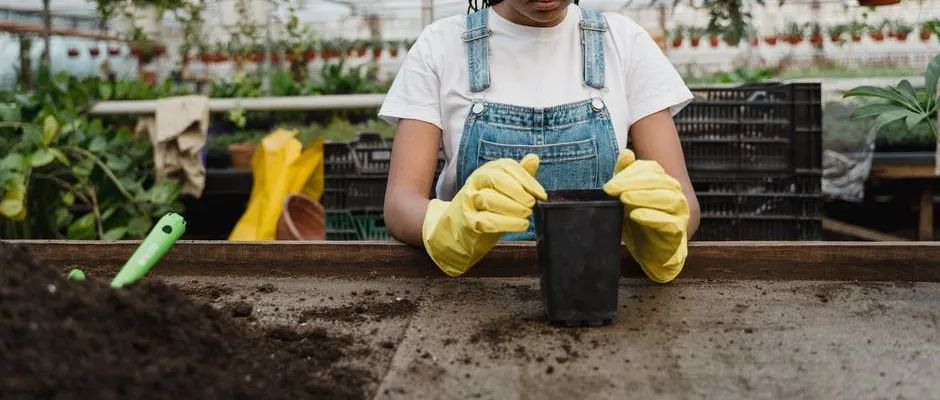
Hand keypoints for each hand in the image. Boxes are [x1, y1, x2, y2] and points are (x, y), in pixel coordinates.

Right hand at [423, 154, 546, 276]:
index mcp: (486, 171)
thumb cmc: (485, 208)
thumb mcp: (503, 189)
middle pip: (496, 179)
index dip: (526, 179)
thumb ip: (519, 175)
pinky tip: (520, 225)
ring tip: (527, 215)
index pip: (507, 167)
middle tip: (532, 204)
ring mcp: (469, 201)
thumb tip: (534, 158)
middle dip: (518, 191)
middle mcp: (476, 182)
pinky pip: (485, 220)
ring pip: (489, 199)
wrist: (456, 230)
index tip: (541, 194)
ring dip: (512, 208)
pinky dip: (506, 223)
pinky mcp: (467, 221)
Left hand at [603, 150, 688, 282]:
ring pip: (667, 198)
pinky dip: (653, 217)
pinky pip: (669, 222)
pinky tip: (636, 214)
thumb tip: (626, 153)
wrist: (650, 252)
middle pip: (658, 181)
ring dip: (643, 196)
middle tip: (612, 189)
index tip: (609, 185)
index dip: (629, 174)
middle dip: (633, 183)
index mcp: (663, 181)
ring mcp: (679, 212)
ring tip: (625, 198)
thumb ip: (625, 176)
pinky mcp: (679, 231)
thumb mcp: (626, 197)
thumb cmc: (639, 222)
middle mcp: (674, 193)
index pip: (650, 169)